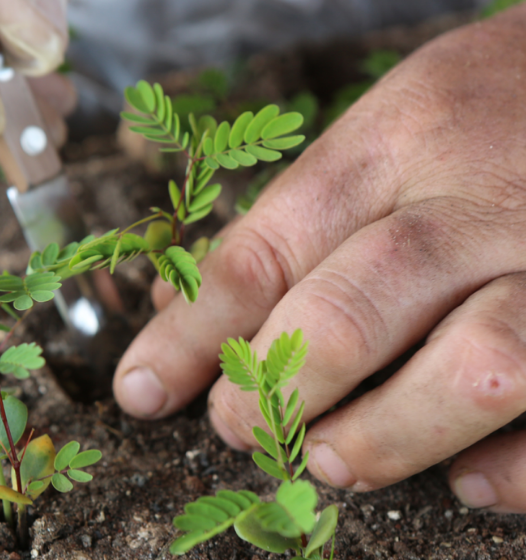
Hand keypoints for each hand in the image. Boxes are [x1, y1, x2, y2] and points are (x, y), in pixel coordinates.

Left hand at [115, 7, 525, 512]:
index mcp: (395, 142)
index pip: (265, 252)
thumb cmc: (487, 107)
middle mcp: (475, 198)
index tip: (144, 388)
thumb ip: (294, 220)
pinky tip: (463, 478)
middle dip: (274, 393)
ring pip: (470, 369)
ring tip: (328, 460)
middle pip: (346, 315)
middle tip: (240, 427)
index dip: (191, 336)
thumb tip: (179, 309)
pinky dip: (512, 464)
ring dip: (380, 438)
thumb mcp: (387, 127)